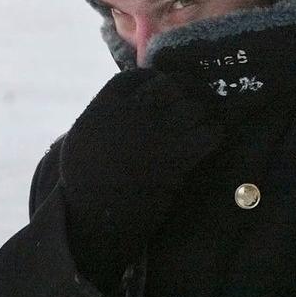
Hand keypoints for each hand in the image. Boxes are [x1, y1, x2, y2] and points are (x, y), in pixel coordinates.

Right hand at [59, 68, 224, 295]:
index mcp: (103, 107)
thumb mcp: (83, 136)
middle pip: (169, 88)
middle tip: (189, 104)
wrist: (94, 217)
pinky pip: (207, 136)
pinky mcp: (176, 159)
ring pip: (192, 109)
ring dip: (200, 115)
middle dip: (182, 94)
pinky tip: (209, 142)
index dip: (152, 80)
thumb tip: (131, 102)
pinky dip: (212, 136)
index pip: (135, 78)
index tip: (161, 87)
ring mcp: (155, 134)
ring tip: (201, 125)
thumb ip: (105, 114)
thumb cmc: (85, 182)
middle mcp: (130, 114)